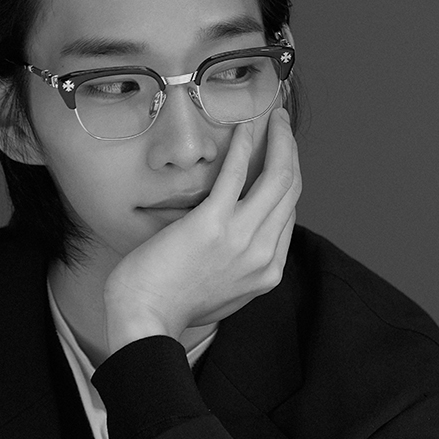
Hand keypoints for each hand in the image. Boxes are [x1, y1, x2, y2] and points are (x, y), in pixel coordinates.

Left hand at [104, 106, 300, 350]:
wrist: (147, 321)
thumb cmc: (173, 308)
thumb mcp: (222, 293)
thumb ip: (239, 267)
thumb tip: (238, 244)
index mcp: (269, 271)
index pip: (288, 214)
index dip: (287, 178)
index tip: (279, 155)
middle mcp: (265, 254)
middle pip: (291, 191)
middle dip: (291, 151)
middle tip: (283, 125)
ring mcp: (243, 239)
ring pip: (279, 178)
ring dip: (279, 140)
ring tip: (274, 117)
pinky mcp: (213, 224)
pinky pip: (238, 174)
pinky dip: (246, 145)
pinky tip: (245, 126)